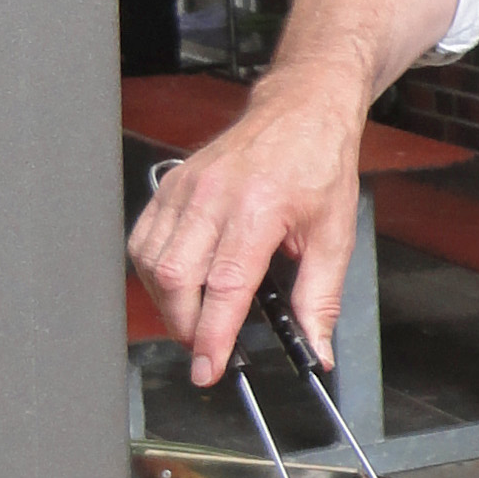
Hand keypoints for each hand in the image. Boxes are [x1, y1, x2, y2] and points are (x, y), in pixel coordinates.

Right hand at [128, 69, 364, 384]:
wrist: (302, 109)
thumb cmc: (319, 163)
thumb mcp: (334, 234)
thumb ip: (320, 298)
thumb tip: (315, 347)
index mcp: (260, 207)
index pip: (225, 286)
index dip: (213, 336)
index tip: (209, 369)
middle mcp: (215, 196)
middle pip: (177, 278)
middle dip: (186, 326)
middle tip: (207, 347)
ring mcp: (186, 187)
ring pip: (152, 262)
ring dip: (168, 303)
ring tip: (195, 318)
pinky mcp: (171, 184)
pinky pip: (144, 239)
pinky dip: (154, 272)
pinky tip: (178, 283)